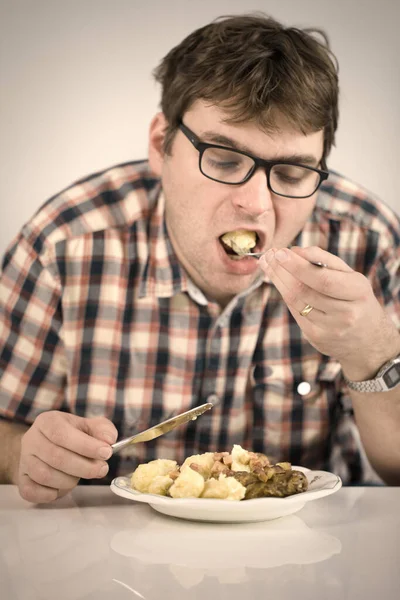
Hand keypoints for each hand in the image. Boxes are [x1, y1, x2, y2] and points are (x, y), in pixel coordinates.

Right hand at [17, 411, 117, 502]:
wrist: (48, 445)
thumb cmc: (72, 436)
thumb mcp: (89, 426)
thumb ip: (103, 430)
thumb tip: (108, 440)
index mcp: (47, 421)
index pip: (62, 434)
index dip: (85, 446)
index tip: (106, 453)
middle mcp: (31, 439)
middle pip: (56, 457)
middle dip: (84, 466)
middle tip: (101, 469)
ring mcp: (24, 460)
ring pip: (45, 476)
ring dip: (69, 481)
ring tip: (80, 476)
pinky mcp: (21, 479)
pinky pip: (31, 492)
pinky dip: (50, 494)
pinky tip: (62, 488)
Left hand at [259, 246, 399, 379]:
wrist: (369, 340)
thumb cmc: (355, 299)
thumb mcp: (350, 276)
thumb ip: (325, 261)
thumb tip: (296, 251)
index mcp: (358, 292)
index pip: (322, 279)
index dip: (298, 266)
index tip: (280, 251)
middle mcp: (346, 313)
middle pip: (304, 290)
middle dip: (282, 270)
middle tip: (269, 255)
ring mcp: (330, 329)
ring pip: (295, 301)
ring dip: (278, 280)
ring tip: (267, 263)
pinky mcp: (317, 337)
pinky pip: (295, 312)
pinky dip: (284, 293)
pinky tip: (277, 280)